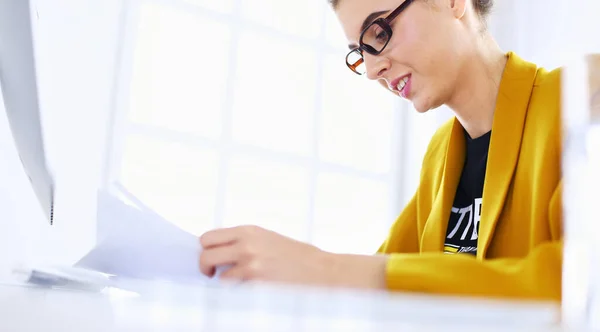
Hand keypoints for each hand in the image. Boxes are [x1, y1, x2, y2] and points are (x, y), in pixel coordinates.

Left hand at [199, 225, 387, 288]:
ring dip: (223, 282)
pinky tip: (252, 290)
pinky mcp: (256, 283)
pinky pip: (233, 291)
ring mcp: (250, 264)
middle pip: (205, 254)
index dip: (205, 250)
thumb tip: (219, 253)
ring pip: (217, 276)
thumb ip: (244, 242)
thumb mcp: (269, 240)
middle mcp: (246, 244)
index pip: (208, 237)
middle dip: (205, 267)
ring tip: (240, 284)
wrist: (323, 271)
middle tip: (212, 274)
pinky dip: (238, 293)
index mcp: (249, 231)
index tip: (212, 258)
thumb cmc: (298, 257)